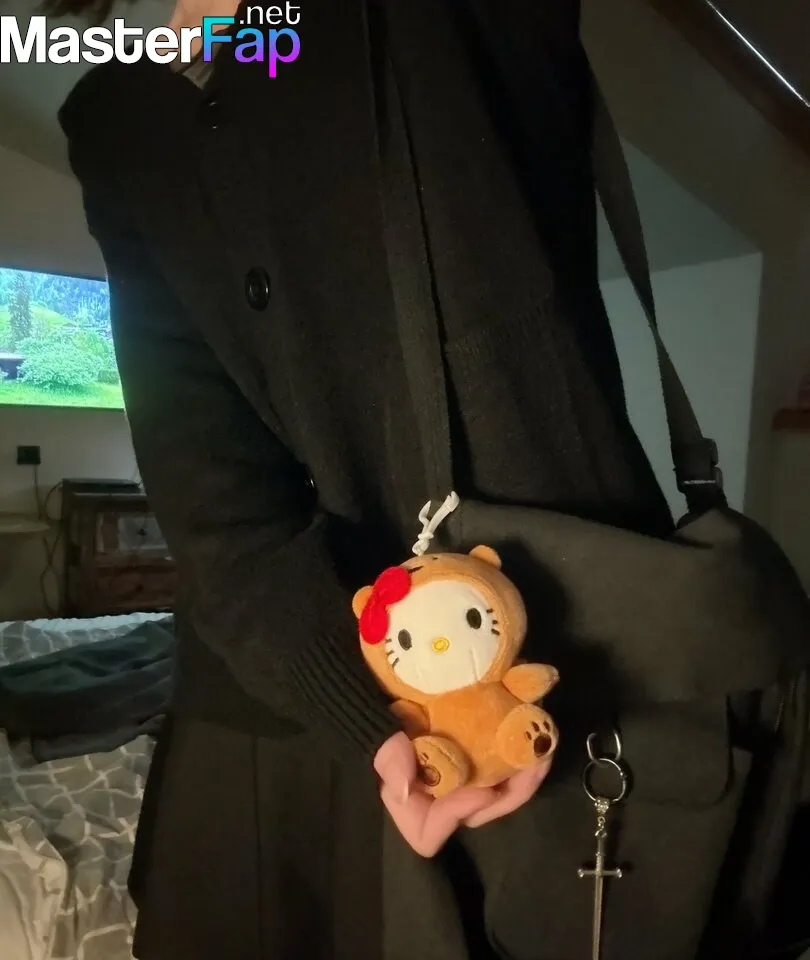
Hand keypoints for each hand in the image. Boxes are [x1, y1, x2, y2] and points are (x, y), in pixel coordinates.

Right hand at [373, 732, 550, 855]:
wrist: (385, 691)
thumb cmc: (379, 721)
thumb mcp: (378, 737)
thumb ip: (390, 759)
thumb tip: (405, 789)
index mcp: (413, 803)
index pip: (431, 832)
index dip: (459, 814)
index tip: (483, 789)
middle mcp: (442, 799)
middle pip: (479, 812)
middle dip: (511, 793)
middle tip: (534, 765)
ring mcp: (464, 781)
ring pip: (499, 791)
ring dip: (524, 774)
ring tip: (544, 749)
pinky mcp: (479, 761)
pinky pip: (505, 766)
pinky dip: (521, 753)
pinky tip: (536, 732)